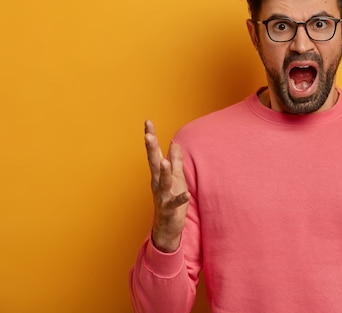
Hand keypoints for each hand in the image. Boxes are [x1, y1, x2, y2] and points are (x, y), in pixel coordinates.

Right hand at [144, 120, 189, 252]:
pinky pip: (174, 203)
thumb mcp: (175, 177)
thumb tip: (174, 143)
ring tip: (164, 161)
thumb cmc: (170, 199)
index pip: (154, 152)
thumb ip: (176, 160)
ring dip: (164, 172)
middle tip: (148, 135)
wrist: (166, 227)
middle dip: (151, 149)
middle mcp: (157, 183)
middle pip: (154, 163)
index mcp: (159, 174)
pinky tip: (186, 194)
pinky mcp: (169, 209)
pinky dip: (180, 198)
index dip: (151, 137)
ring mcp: (162, 196)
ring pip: (162, 182)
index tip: (147, 122)